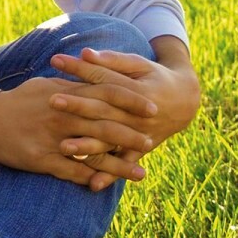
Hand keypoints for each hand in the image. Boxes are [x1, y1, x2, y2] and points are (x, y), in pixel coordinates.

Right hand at [0, 75, 156, 189]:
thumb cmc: (17, 101)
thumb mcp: (45, 85)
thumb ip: (72, 84)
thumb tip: (96, 79)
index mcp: (65, 95)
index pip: (108, 94)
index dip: (133, 102)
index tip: (154, 109)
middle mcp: (62, 116)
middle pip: (106, 124)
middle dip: (132, 135)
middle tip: (152, 142)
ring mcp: (52, 139)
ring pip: (94, 152)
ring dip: (120, 164)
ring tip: (141, 173)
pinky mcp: (41, 159)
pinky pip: (72, 171)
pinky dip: (91, 178)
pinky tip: (106, 185)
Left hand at [50, 42, 200, 190]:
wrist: (185, 100)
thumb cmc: (153, 76)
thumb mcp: (138, 64)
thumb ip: (111, 60)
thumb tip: (84, 53)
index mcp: (139, 90)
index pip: (104, 79)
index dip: (80, 70)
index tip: (55, 61)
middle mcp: (140, 116)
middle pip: (105, 110)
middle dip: (78, 106)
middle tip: (52, 101)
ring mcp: (141, 135)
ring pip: (112, 141)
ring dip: (89, 146)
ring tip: (64, 147)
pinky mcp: (141, 150)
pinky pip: (124, 164)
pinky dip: (111, 175)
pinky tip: (92, 185)